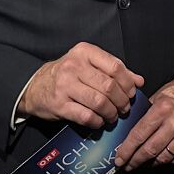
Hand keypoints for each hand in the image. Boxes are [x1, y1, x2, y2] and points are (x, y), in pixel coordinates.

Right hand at [18, 42, 143, 127]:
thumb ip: (114, 70)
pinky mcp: (59, 105)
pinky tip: (100, 121)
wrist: (35, 86)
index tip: (132, 91)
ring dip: (112, 112)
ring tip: (114, 115)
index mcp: (85, 52)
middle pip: (109, 86)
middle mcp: (74, 66)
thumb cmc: (67, 75)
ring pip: (99, 102)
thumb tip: (138, 81)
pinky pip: (86, 116)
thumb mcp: (89, 65)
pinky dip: (98, 121)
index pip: (115, 66)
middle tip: (125, 107)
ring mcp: (65, 86)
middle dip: (122, 100)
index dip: (128, 82)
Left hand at [114, 74, 173, 170]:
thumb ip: (143, 115)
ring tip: (141, 162)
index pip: (139, 135)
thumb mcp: (156, 97)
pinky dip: (165, 160)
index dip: (126, 150)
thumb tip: (127, 135)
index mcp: (163, 109)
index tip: (119, 159)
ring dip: (149, 163)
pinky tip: (158, 158)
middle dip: (134, 161)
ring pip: (163, 158)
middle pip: (150, 150)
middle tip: (126, 165)